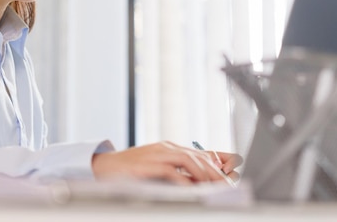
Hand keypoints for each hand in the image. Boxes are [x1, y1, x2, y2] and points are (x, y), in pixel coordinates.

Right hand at [91, 141, 242, 184]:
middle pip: (198, 156)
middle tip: (228, 186)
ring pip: (188, 160)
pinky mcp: (146, 166)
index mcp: (169, 147)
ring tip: (215, 188)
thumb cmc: (130, 170)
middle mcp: (165, 148)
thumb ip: (176, 171)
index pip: (200, 152)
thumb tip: (199, 180)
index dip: (219, 162)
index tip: (234, 173)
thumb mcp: (156, 167)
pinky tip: (192, 190)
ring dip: (204, 174)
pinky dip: (184, 180)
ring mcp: (155, 155)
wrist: (103, 167)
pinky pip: (170, 171)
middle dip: (216, 172)